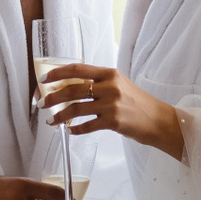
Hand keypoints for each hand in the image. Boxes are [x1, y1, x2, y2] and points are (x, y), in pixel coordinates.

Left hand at [43, 63, 184, 161]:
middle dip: (52, 97)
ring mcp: (112, 104)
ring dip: (59, 116)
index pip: (77, 69)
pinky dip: (75, 129)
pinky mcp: (114, 121)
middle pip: (72, 89)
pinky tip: (70, 130)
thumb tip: (70, 86)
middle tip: (42, 103)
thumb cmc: (137, 102)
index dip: (57, 73)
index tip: (44, 79)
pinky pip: (87, 125)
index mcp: (109, 73)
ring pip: (76, 108)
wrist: (158, 120)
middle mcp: (110, 86)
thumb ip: (99, 83)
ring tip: (51, 121)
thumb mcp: (119, 84)